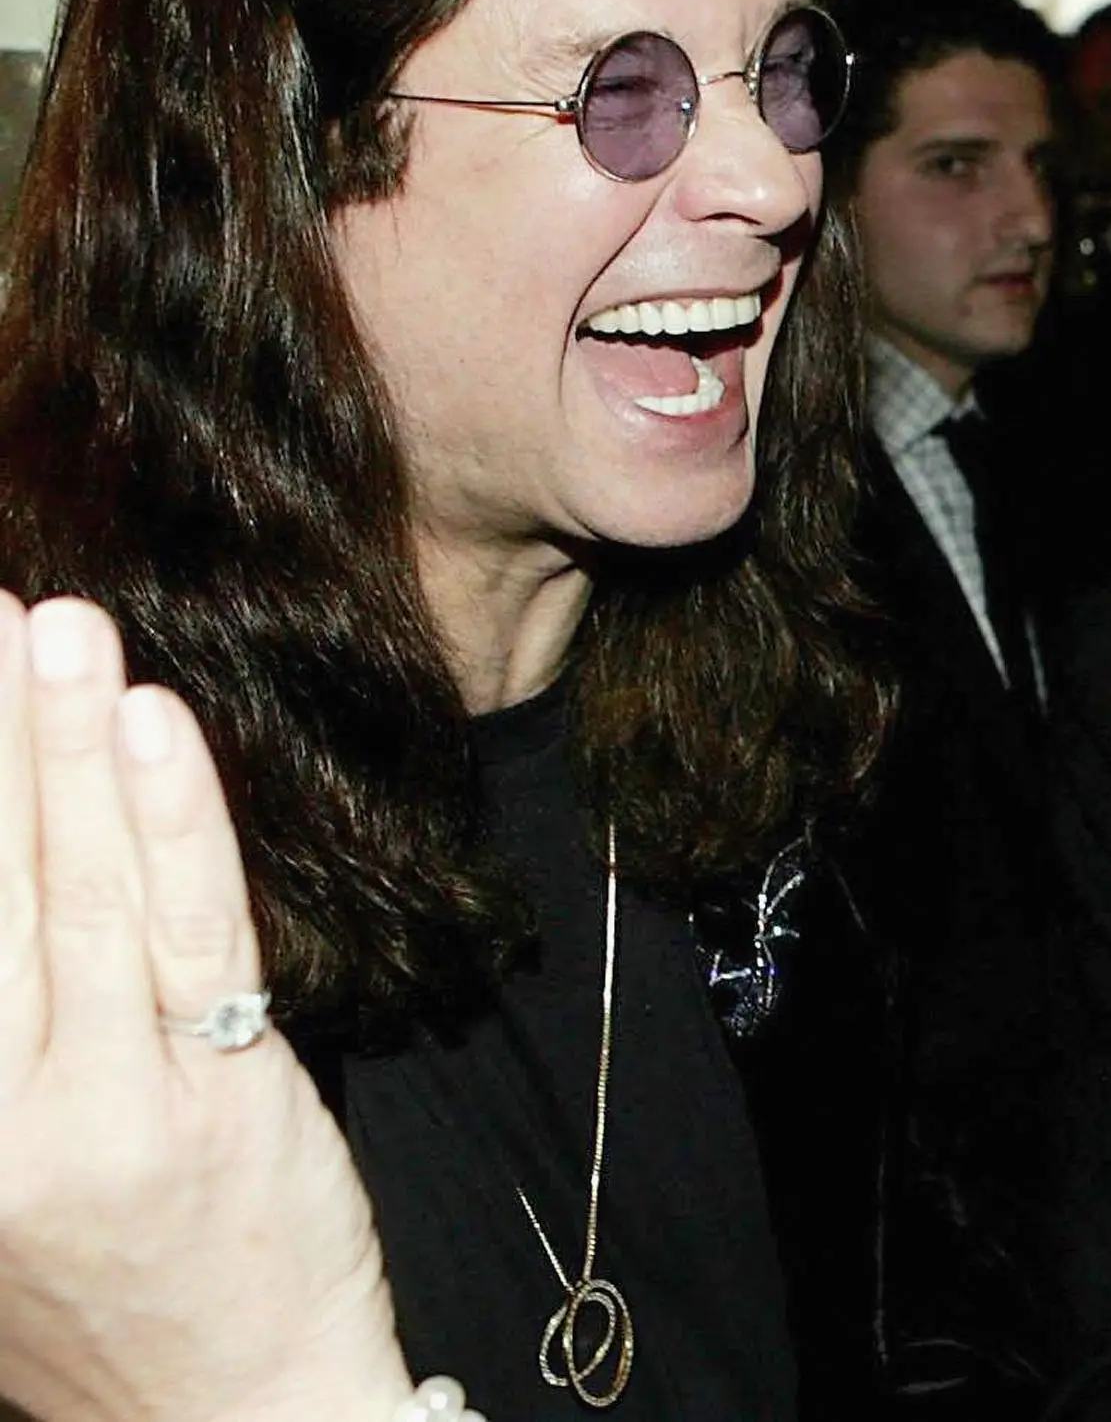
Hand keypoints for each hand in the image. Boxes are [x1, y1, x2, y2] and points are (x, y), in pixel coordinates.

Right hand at [0, 595, 412, 1421]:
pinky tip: (152, 725)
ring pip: (75, 895)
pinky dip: (172, 820)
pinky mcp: (218, 1100)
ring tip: (49, 628)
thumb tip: (5, 868)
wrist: (229, 1419)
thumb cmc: (97, 1288)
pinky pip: (193, 936)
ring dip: (58, 748)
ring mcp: (100, 1112)